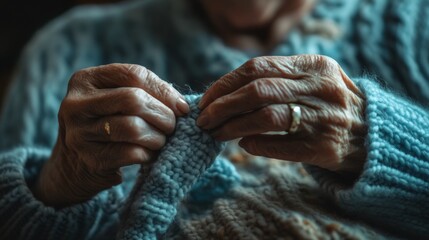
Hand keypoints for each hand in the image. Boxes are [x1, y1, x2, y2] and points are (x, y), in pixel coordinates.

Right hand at [33, 64, 188, 206]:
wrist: (74, 165)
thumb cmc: (106, 124)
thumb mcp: (115, 99)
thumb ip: (144, 92)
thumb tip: (181, 105)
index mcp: (85, 80)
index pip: (133, 74)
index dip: (163, 90)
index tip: (181, 107)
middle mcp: (76, 104)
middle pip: (133, 100)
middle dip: (163, 114)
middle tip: (172, 126)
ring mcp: (80, 133)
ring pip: (134, 128)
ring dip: (158, 136)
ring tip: (161, 140)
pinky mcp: (91, 160)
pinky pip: (132, 153)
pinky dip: (149, 154)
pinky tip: (150, 155)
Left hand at [197, 55, 366, 173]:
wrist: (371, 137)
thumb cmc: (329, 106)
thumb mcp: (311, 81)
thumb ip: (276, 80)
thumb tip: (225, 93)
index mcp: (314, 65)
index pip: (257, 68)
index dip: (225, 84)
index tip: (207, 99)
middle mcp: (320, 88)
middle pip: (257, 90)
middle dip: (223, 105)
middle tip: (204, 119)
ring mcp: (323, 117)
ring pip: (264, 117)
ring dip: (232, 127)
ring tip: (216, 134)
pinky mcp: (323, 146)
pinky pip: (278, 144)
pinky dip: (254, 144)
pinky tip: (244, 145)